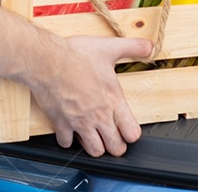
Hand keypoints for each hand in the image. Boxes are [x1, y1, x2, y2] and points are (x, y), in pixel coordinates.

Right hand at [27, 34, 151, 156]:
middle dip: (116, 144)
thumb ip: (133, 47)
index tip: (127, 128)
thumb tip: (149, 46)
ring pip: (95, 151)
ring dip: (95, 145)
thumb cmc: (76, 55)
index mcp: (113, 100)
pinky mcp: (61, 124)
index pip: (132, 133)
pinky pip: (67, 143)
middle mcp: (99, 116)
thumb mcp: (109, 47)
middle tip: (111, 137)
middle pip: (116, 148)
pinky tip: (69, 129)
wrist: (47, 60)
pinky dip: (68, 139)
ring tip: (93, 136)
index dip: (131, 133)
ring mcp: (80, 123)